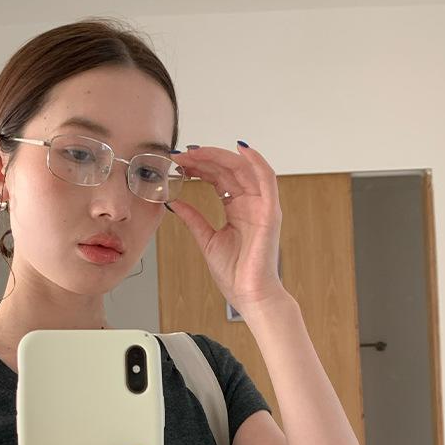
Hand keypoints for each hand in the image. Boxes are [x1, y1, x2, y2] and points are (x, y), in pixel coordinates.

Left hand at [168, 143, 285, 318]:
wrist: (250, 295)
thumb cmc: (235, 274)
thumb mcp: (206, 240)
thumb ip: (193, 218)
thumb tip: (174, 202)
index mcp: (237, 209)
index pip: (218, 178)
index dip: (199, 167)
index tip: (179, 163)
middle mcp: (250, 204)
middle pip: (228, 170)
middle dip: (204, 159)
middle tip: (181, 155)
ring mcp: (261, 206)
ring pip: (243, 169)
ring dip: (220, 156)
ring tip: (196, 152)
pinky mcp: (270, 213)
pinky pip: (267, 180)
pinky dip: (257, 161)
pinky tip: (241, 148)